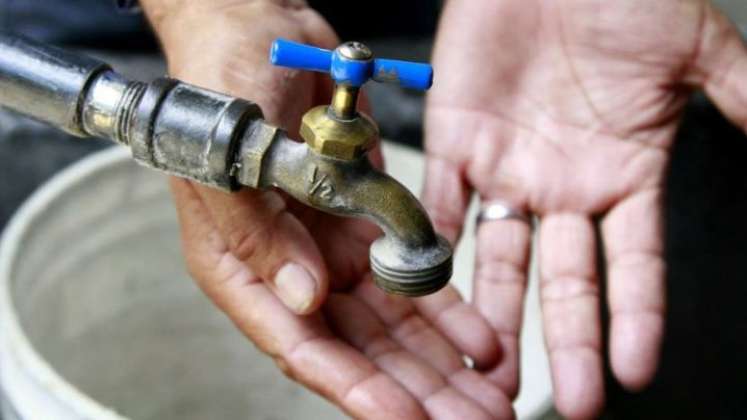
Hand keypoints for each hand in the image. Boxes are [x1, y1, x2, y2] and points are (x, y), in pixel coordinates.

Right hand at [142, 1, 513, 417]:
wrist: (255, 29)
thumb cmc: (222, 87)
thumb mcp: (229, 160)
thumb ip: (260, 236)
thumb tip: (306, 302)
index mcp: (246, 267)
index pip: (302, 347)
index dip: (357, 389)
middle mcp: (291, 270)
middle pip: (360, 351)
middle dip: (417, 392)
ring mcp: (332, 250)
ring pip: (394, 325)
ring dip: (443, 363)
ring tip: (492, 397)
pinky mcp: (366, 224)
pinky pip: (412, 275)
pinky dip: (449, 308)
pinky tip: (485, 340)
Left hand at [425, 1, 746, 417]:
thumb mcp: (693, 47)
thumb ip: (740, 98)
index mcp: (623, 172)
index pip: (634, 264)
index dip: (636, 318)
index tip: (635, 370)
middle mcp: (563, 185)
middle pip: (565, 280)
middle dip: (566, 340)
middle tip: (568, 400)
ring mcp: (506, 169)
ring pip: (499, 259)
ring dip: (495, 314)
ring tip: (491, 368)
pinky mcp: (455, 143)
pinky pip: (441, 207)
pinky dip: (434, 248)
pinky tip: (433, 294)